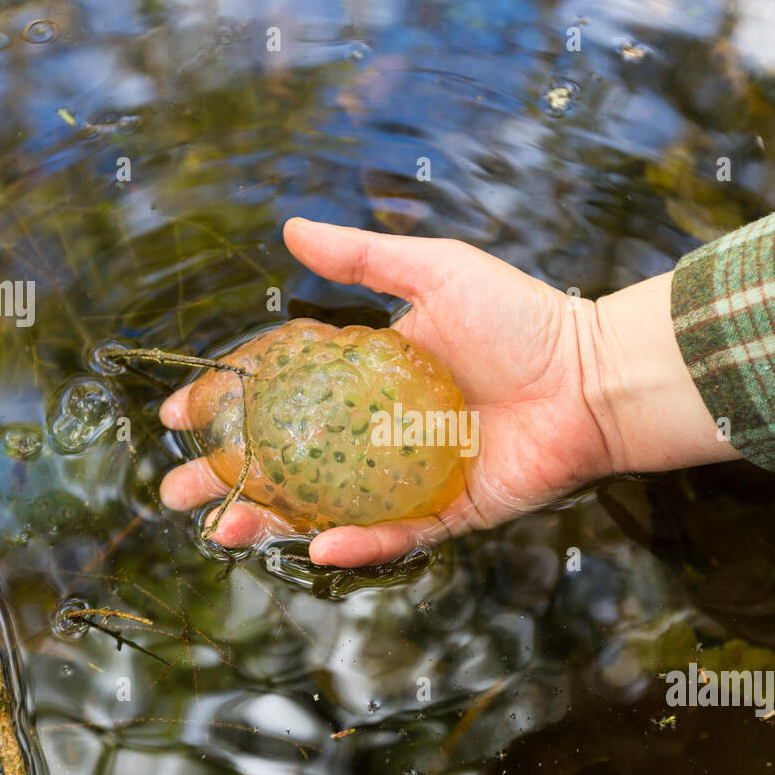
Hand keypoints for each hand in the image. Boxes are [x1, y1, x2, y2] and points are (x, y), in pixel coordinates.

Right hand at [159, 217, 614, 566]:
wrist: (595, 377)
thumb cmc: (523, 318)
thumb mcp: (436, 272)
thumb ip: (363, 256)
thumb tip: (289, 228)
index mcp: (371, 375)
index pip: (282, 392)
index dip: (230, 404)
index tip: (180, 414)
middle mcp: (380, 430)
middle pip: (290, 458)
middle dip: (232, 477)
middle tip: (179, 491)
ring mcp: (410, 476)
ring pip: (328, 506)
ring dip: (275, 521)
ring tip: (223, 531)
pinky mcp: (449, 513)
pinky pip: (395, 535)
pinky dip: (358, 544)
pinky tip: (315, 546)